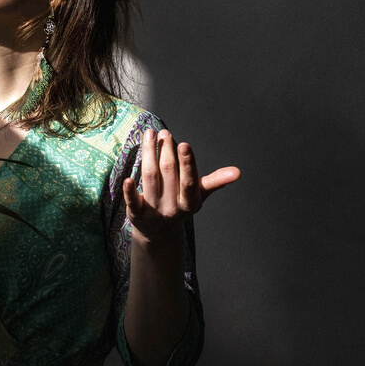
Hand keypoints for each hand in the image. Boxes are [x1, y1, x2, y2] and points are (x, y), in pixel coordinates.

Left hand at [122, 128, 240, 244]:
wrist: (159, 233)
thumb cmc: (180, 205)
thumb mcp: (198, 195)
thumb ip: (215, 182)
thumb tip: (237, 172)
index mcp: (189, 202)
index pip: (189, 181)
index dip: (187, 163)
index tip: (184, 144)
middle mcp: (172, 207)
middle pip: (167, 173)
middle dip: (165, 150)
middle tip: (164, 132)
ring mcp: (154, 211)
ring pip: (150, 178)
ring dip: (149, 154)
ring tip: (150, 135)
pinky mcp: (136, 214)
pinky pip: (132, 201)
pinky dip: (129, 190)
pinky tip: (126, 178)